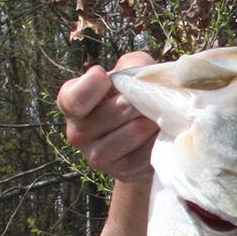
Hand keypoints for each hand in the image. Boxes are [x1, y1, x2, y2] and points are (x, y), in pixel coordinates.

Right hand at [55, 51, 159, 181]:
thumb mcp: (131, 71)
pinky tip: (164, 134)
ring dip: (152, 121)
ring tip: (160, 116)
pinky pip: (146, 154)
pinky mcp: (122, 172)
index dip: (92, 86)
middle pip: (112, 113)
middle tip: (153, 98)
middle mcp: (77, 132)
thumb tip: (146, 76)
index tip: (106, 77)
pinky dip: (160, 141)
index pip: (72, 99)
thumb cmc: (135, 95)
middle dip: (139, 102)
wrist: (147, 135)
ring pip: (131, 134)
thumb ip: (134, 64)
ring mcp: (97, 156)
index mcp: (72, 104)